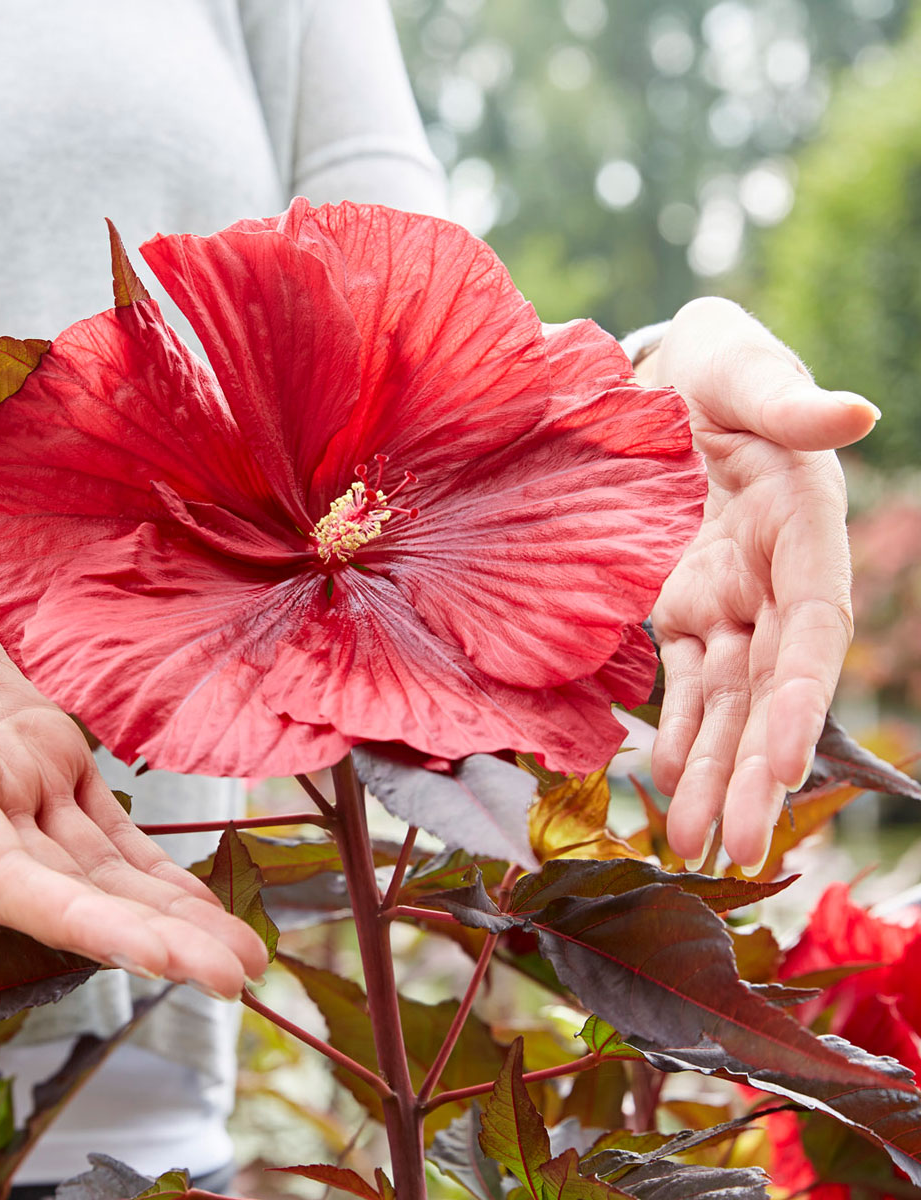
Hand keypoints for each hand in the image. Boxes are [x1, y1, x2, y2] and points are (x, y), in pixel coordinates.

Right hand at [0, 513, 267, 996]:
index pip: (14, 883)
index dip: (85, 925)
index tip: (158, 958)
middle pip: (76, 893)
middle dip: (156, 937)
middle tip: (237, 975)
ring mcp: (22, 786)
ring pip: (103, 867)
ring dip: (169, 912)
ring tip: (240, 952)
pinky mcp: (48, 754)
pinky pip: (107, 823)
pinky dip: (152, 863)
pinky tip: (195, 899)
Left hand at [639, 298, 878, 872]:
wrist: (658, 377)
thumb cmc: (715, 364)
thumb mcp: (743, 367)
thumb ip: (788, 400)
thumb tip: (858, 411)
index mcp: (805, 527)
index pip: (811, 629)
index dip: (800, 699)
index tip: (784, 767)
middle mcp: (772, 578)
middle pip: (768, 689)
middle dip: (755, 770)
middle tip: (736, 850)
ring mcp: (726, 599)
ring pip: (726, 700)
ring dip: (715, 772)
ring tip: (696, 845)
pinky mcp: (679, 604)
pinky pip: (682, 678)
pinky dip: (677, 729)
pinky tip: (667, 783)